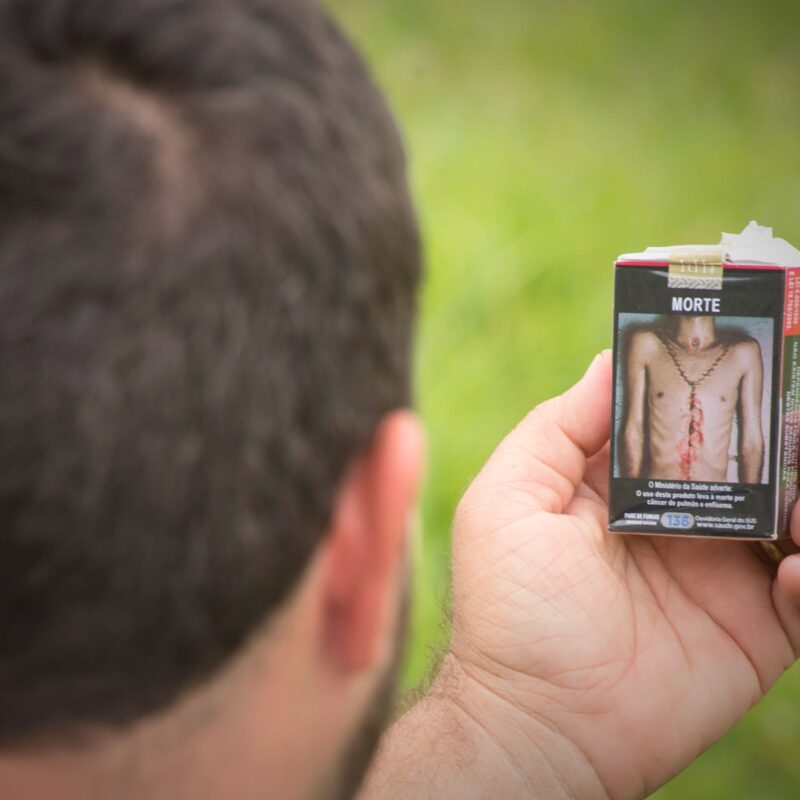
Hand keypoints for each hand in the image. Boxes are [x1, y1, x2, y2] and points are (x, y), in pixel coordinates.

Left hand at [446, 350, 799, 798]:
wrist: (540, 722)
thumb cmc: (509, 605)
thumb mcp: (509, 497)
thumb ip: (562, 426)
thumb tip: (613, 355)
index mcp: (620, 479)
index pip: (679, 413)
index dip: (713, 377)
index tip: (755, 336)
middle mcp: (676, 514)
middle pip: (747, 455)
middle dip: (778, 429)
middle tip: (791, 417)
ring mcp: (720, 569)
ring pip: (790, 513)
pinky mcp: (756, 627)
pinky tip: (793, 567)